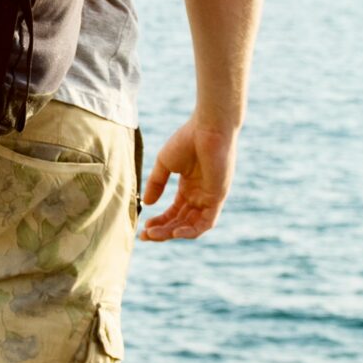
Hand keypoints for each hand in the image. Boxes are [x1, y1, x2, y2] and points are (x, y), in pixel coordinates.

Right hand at [143, 115, 237, 241]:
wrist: (208, 127)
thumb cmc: (187, 139)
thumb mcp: (165, 164)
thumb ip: (156, 184)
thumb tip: (147, 204)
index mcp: (189, 187)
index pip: (174, 212)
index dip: (159, 222)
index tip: (143, 229)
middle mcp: (200, 195)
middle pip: (181, 221)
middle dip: (162, 231)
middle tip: (145, 236)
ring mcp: (210, 197)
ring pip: (192, 225)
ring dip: (173, 233)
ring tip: (155, 234)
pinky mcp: (218, 197)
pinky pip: (206, 222)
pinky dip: (191, 230)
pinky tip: (175, 232)